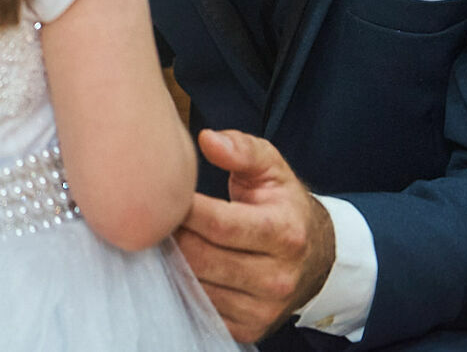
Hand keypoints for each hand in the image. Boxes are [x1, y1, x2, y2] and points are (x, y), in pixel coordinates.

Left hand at [174, 129, 336, 343]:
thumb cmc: (283, 206)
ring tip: (161, 238)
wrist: (316, 257)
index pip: (219, 225)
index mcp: (284, 234)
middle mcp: (277, 277)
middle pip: (201, 258)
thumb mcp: (272, 169)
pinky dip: (182, 288)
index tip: (162, 193)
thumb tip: (208, 139)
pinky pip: (200, 309)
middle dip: (170, 235)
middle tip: (150, 216)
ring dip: (171, 262)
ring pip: (196, 286)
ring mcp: (264, 308)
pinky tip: (177, 265)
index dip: (183, 209)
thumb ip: (242, 149)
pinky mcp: (249, 328)